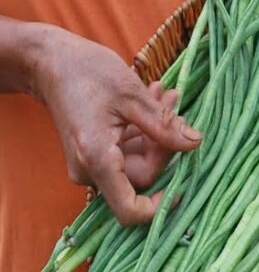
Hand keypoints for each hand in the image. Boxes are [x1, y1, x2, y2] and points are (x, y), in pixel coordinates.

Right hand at [32, 26, 201, 224]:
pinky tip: (154, 101)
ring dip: (158, 133)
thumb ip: (164, 124)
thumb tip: (195, 143)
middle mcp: (90, 169)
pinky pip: (128, 152)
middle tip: (175, 107)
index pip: (129, 208)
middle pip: (143, 176)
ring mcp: (91, 163)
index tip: (182, 187)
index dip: (159, 207)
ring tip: (166, 96)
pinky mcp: (95, 154)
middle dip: (165, 145)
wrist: (49, 62)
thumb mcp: (132, 95)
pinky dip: (145, 131)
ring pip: (139, 161)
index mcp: (97, 159)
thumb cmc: (86, 72)